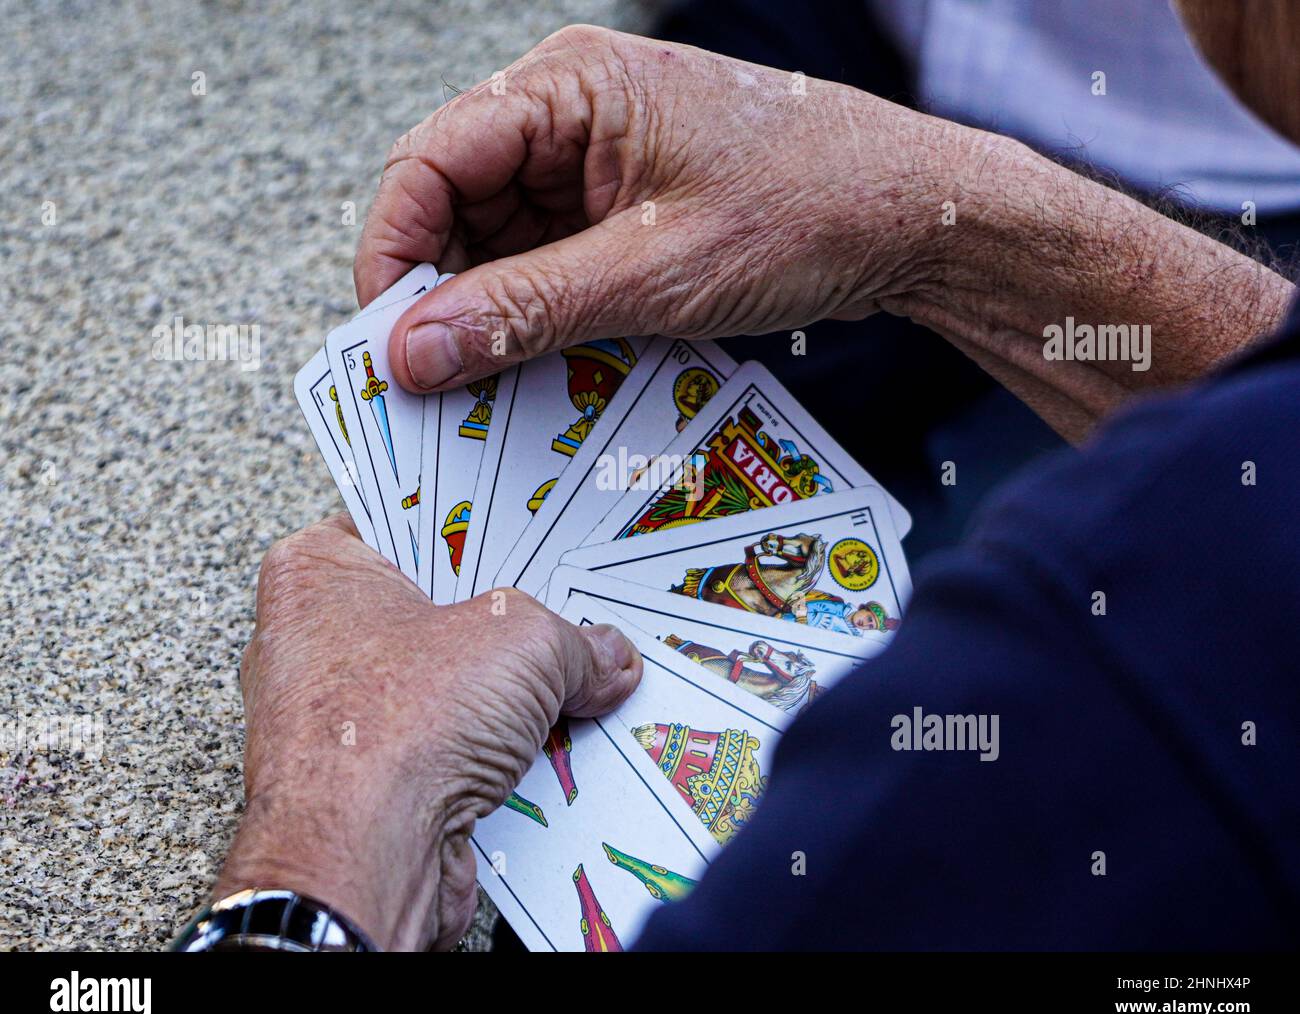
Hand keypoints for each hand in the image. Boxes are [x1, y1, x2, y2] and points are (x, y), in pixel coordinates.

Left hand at [217, 515, 641, 949]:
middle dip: (508, 621)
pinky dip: (492, 752)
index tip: (537, 534)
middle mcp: (314, 641)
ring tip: (577, 681)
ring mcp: (337, 717)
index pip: (409, 526)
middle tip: (572, 612)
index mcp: (319, 573)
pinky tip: (548, 746)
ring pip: (446, 686)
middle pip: (436, 610)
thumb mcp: (524, 642)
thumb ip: (577, 640)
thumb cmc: (395, 728)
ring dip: (508, 696)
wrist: (361, 861)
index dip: (480, 530)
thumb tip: (607, 658)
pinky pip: (446, 747)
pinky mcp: (368, 784)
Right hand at [355, 25, 1291, 440]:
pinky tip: (549, 368)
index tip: (387, 341)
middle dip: (445, 295)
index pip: (429, 162)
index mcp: (568, 88)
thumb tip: (412, 349)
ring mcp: (599, 162)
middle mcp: (571, 115)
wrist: (914, 219)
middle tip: (439, 386)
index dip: (394, 253)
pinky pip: (553, 262)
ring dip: (496, 316)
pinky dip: (544, 316)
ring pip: (502, 244)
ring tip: (499, 390)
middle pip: (458, 206)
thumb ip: (526, 310)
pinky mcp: (626, 207)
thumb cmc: (806, 210)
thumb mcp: (655, 274)